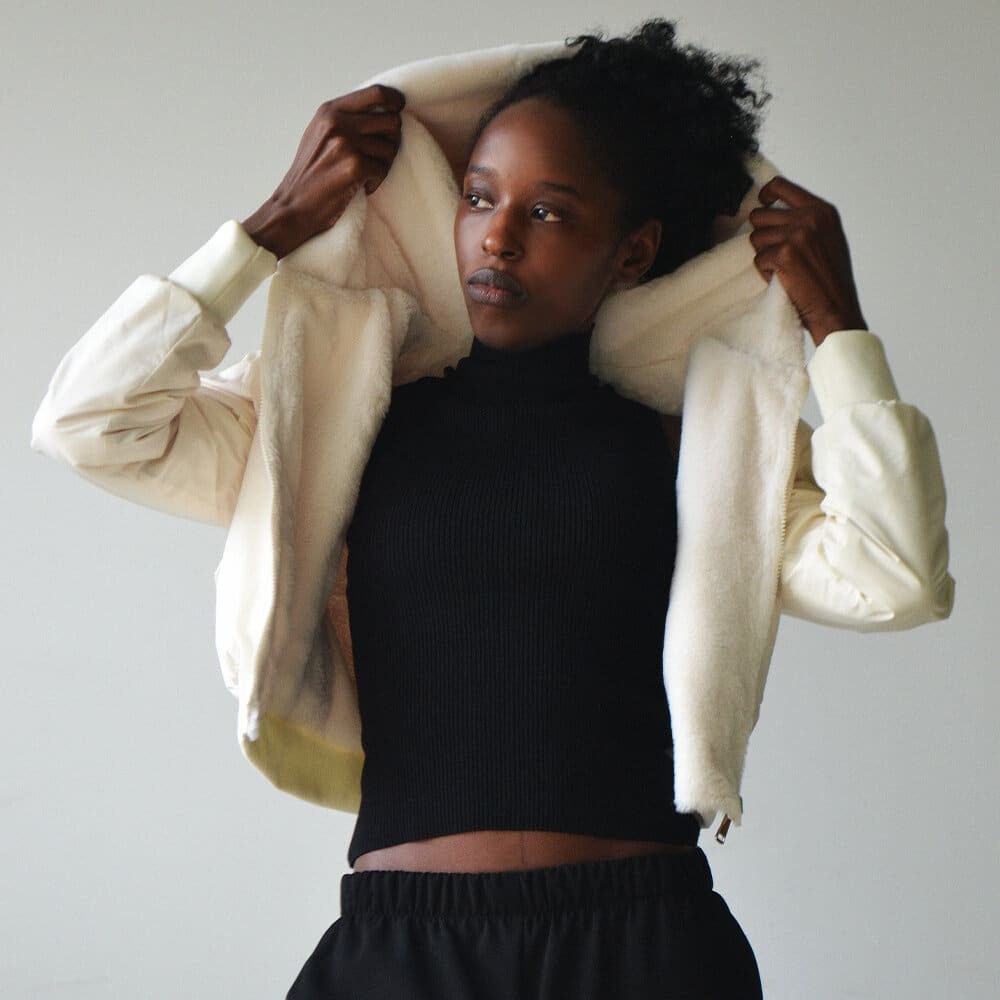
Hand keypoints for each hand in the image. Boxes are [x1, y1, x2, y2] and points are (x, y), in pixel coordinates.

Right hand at [241, 84, 404, 259]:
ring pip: (390, 148)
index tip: (399, 110)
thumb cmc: (310, 174)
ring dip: (382, 165)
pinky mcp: (355, 166)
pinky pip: (383, 169)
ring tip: (364, 175)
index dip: (395, 101)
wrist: (294, 206)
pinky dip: (376, 181)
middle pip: (391, 122)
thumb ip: (345, 118)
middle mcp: (338, 122)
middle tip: (378, 157)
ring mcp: (346, 143)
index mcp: (330, 110)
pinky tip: (361, 186)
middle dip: (391, 142)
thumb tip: (382, 109)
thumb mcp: (320, 134)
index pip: (376, 93)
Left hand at [748, 175, 867, 346]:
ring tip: (783, 268)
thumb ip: (807, 220)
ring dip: (764, 255)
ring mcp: (796, 235)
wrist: (836, 309)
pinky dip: (765, 272)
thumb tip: (775, 210)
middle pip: (760, 215)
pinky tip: (783, 279)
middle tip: (776, 252)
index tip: (762, 204)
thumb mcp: (827, 238)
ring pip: (756, 238)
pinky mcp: (783, 255)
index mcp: (822, 210)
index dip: (764, 195)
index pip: (780, 186)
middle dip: (762, 235)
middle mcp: (810, 218)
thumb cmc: (831, 279)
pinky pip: (758, 260)